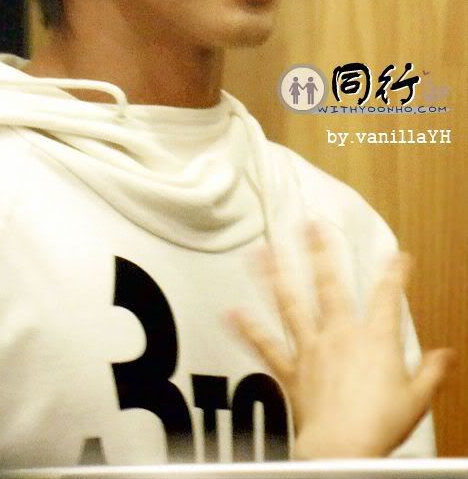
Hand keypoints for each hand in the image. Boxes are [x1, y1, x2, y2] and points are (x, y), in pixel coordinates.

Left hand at [226, 224, 452, 457]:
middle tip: (309, 226)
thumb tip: (445, 356)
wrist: (343, 448)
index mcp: (374, 339)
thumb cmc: (379, 426)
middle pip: (328, 285)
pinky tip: (232, 312)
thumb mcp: (416, 399)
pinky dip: (248, 329)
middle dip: (320, 252)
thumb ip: (430, 373)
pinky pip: (266, 346)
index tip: (398, 255)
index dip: (395, 273)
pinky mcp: (290, 369)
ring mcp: (311, 349)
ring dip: (275, 276)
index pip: (387, 297)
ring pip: (291, 303)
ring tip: (263, 251)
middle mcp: (339, 335)